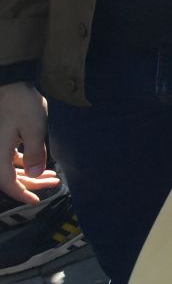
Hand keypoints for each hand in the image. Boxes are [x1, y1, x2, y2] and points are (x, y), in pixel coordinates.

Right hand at [0, 83, 48, 205]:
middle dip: (32, 183)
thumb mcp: (33, 128)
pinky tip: (38, 159)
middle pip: (10, 177)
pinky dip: (24, 161)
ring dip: (30, 172)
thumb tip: (36, 174)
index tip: (35, 201)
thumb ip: (35, 153)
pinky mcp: (2, 138)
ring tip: (52, 174)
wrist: (9, 82)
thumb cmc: (20, 102)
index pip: (7, 183)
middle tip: (54, 183)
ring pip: (11, 167)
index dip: (21, 194)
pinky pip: (10, 156)